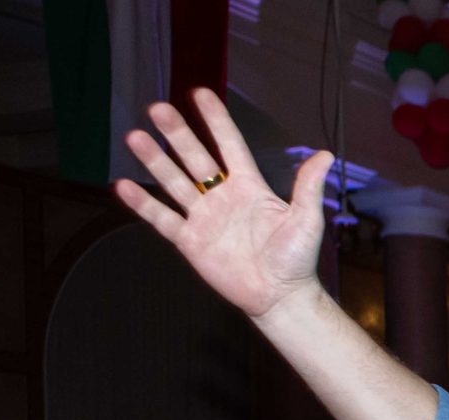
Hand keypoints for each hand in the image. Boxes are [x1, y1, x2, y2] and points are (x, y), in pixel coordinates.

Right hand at [114, 88, 331, 321]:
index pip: (229, 146)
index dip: (216, 121)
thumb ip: (308, 187)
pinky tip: (123, 186)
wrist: (279, 297)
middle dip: (177, 134)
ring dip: (154, 161)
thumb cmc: (296, 259)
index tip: (199, 94)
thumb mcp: (306, 220)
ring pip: (174, 183)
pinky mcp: (190, 241)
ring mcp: (204, 218)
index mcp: (249, 188)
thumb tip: (325, 155)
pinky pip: (163, 219)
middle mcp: (223, 197)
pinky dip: (143, 204)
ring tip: (135, 137)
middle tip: (158, 109)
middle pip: (195, 158)